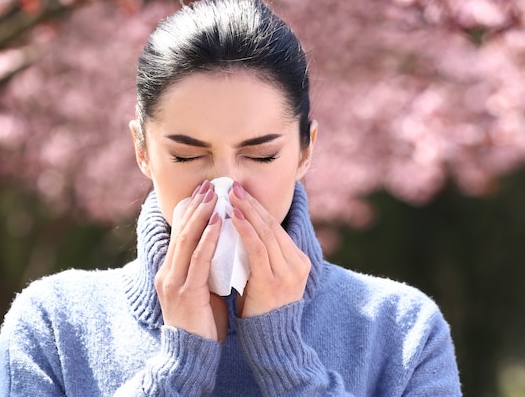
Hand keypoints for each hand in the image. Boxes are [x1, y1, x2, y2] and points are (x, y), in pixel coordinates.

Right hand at [154, 180, 228, 341]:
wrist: (192, 354)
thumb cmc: (203, 322)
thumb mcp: (203, 289)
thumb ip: (207, 269)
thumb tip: (223, 247)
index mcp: (170, 271)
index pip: (179, 234)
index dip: (191, 210)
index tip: (204, 192)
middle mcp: (168, 273)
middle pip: (181, 231)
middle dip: (196, 206)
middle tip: (210, 185)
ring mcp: (174, 282)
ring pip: (187, 240)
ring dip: (202, 215)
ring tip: (214, 196)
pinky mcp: (185, 292)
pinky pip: (198, 259)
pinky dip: (208, 238)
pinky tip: (218, 223)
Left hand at [229, 182, 310, 317]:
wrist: (268, 341)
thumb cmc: (260, 309)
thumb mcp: (266, 279)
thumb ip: (261, 258)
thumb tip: (242, 233)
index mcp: (298, 262)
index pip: (276, 228)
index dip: (258, 208)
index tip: (241, 193)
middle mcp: (297, 265)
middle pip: (272, 226)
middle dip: (252, 204)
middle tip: (233, 186)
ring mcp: (287, 273)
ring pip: (266, 233)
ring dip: (247, 211)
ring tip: (231, 195)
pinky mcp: (273, 281)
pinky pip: (257, 248)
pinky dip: (245, 229)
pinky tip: (233, 216)